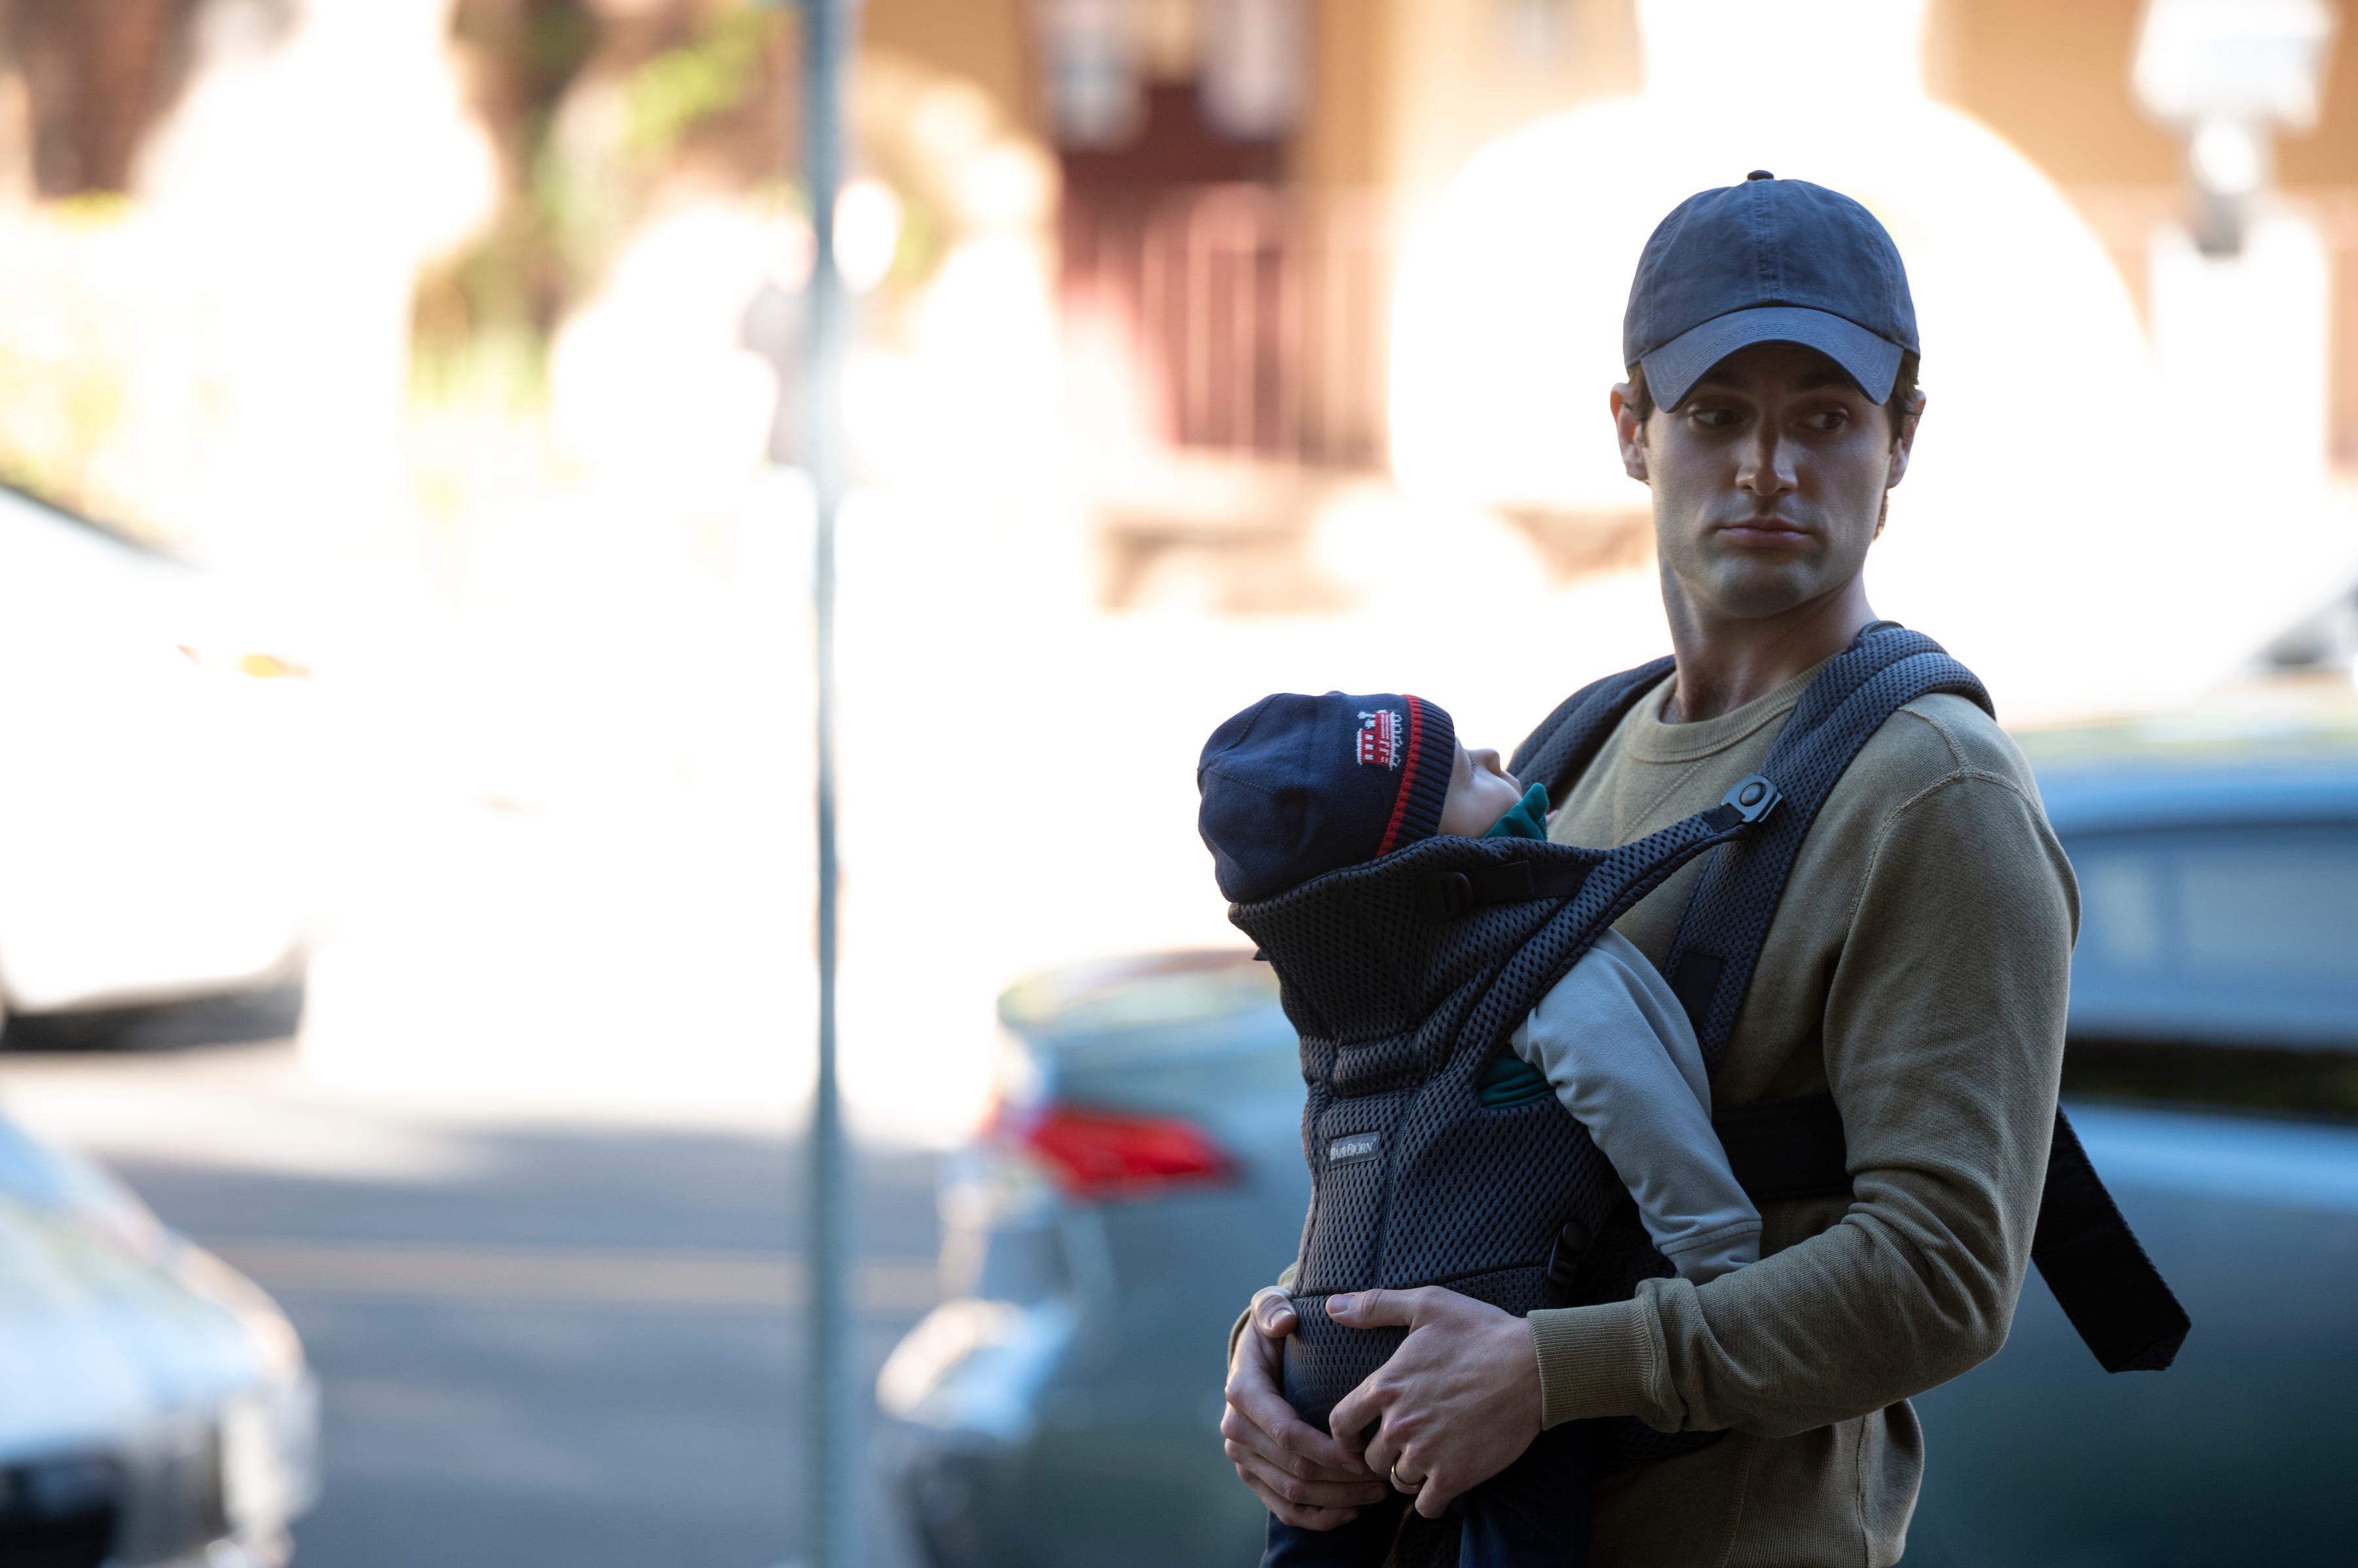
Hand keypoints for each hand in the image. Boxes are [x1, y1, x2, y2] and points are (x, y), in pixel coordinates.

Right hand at [1222, 1287, 1388, 1527]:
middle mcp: (1236, 1429)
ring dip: (1337, 1499)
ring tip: (1377, 1493)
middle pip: (1294, 1468)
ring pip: (1292, 1493)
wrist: (1257, 1355)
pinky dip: (1318, 1517)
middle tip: (1383, 1477)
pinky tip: (1350, 1513)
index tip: (1363, 1455)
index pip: (1287, 1432)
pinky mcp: (1253, 1475)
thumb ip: (1273, 1307)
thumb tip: (1284, 1321)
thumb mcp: (1271, 1307)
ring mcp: (1243, 1456)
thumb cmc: (1274, 1329)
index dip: (1327, 1450)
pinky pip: (1283, 1508)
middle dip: (1341, 1478)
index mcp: (1243, 1392)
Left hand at [1324, 1287, 1542, 1517]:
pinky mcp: (1455, 1476)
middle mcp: (1398, 1424)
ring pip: (1397, 1481)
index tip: (1357, 1439)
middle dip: (1382, 1454)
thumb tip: (1332, 1306)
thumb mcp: (1426, 1305)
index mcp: (1385, 1386)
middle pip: (1370, 1458)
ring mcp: (1426, 1453)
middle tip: (1403, 1447)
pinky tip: (1443, 1483)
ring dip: (1408, 1474)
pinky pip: (1426, 1505)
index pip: (1340, 1424)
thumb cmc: (1481, 1331)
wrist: (1533, 1366)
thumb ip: (1375, 1306)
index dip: (1345, 1435)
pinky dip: (1432, 1499)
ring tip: (1425, 1460)